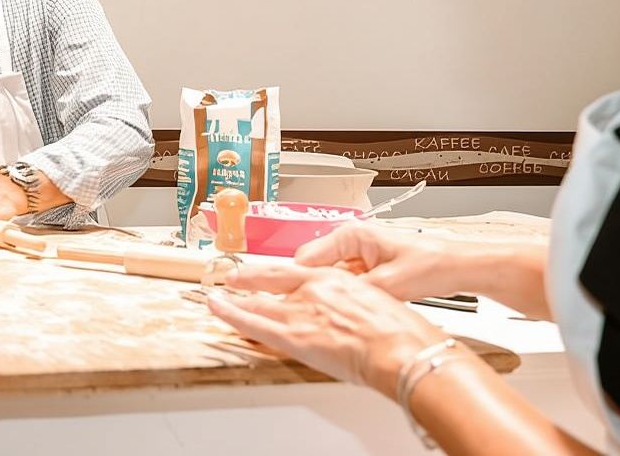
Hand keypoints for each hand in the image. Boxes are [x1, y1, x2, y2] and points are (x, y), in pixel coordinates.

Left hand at [206, 262, 446, 397]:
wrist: (403, 349)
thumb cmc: (400, 332)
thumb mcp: (375, 302)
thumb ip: (351, 304)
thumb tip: (344, 314)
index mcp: (334, 278)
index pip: (293, 271)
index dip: (271, 272)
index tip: (260, 273)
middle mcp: (312, 290)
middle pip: (270, 282)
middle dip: (248, 282)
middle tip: (230, 280)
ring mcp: (301, 312)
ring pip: (258, 304)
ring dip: (235, 301)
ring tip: (216, 299)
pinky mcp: (294, 336)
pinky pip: (254, 324)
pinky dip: (232, 315)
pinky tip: (218, 309)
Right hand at [294, 221, 461, 300]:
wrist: (458, 268)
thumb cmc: (432, 265)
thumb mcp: (387, 284)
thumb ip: (352, 291)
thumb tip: (325, 302)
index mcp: (350, 235)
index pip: (306, 258)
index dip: (300, 282)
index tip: (294, 303)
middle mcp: (350, 241)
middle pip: (315, 269)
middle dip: (318, 290)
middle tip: (322, 312)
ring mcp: (358, 256)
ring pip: (330, 279)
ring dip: (336, 295)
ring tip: (345, 312)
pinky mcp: (367, 269)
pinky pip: (346, 284)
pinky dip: (349, 297)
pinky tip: (358, 310)